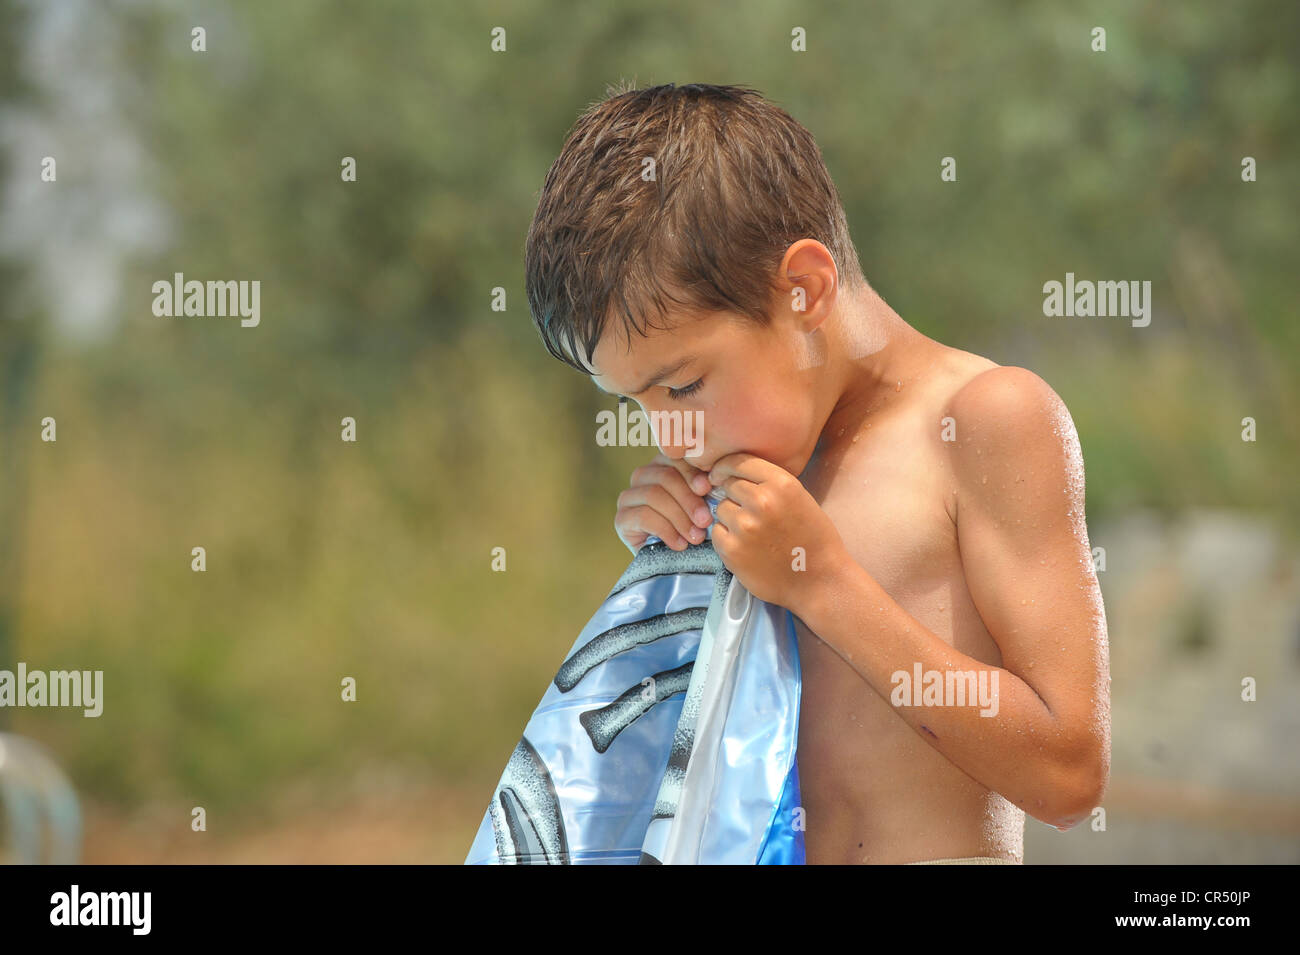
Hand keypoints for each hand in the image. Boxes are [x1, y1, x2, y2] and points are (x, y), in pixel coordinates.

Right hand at [614, 452, 716, 555]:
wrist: (674, 563)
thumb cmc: (694, 528)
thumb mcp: (703, 506)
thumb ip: (705, 490)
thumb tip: (712, 481)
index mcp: (664, 465)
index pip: (676, 459)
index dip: (692, 473)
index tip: (708, 488)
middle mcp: (643, 475)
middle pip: (665, 476)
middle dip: (688, 499)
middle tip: (705, 520)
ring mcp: (629, 496)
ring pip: (654, 495)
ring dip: (679, 518)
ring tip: (696, 536)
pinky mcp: (622, 518)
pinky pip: (644, 516)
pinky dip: (666, 530)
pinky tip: (680, 544)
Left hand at [708, 452, 847, 610]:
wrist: (820, 581)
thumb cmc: (814, 540)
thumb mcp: (800, 498)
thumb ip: (769, 483)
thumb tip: (732, 474)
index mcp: (782, 484)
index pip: (739, 461)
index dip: (725, 466)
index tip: (720, 474)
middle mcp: (761, 501)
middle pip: (728, 484)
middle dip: (733, 494)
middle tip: (748, 511)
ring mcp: (744, 526)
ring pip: (720, 508)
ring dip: (730, 516)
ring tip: (751, 531)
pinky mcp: (732, 550)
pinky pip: (716, 532)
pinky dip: (725, 537)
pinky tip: (745, 546)